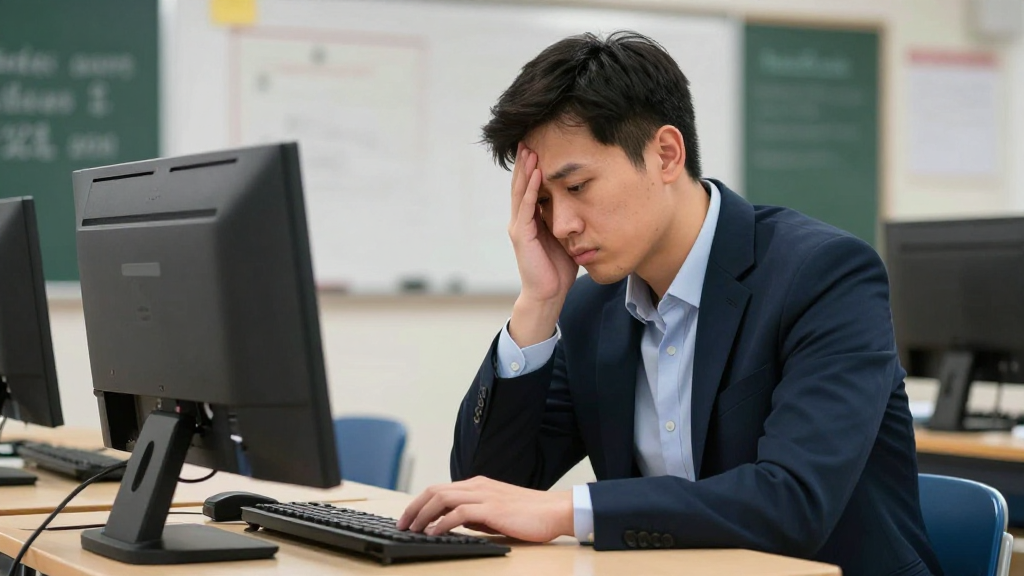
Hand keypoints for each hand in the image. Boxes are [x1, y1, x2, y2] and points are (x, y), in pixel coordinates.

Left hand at [396, 476, 573, 541]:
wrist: (555, 511)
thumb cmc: (529, 514)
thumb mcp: (495, 513)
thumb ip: (475, 515)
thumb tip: (455, 523)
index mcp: (478, 485)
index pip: (440, 489)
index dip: (420, 503)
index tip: (408, 518)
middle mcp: (478, 486)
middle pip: (435, 490)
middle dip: (414, 507)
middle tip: (401, 524)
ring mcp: (484, 495)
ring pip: (442, 498)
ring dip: (423, 514)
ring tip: (412, 529)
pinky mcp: (492, 508)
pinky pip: (459, 512)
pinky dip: (442, 522)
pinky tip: (434, 532)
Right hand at [507, 144, 578, 345]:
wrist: (549, 294)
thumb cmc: (559, 269)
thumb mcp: (566, 237)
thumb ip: (569, 220)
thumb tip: (586, 203)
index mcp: (531, 219)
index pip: (530, 187)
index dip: (533, 167)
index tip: (539, 145)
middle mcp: (522, 220)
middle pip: (522, 184)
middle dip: (525, 161)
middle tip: (529, 137)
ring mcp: (520, 227)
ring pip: (521, 191)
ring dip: (526, 170)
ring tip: (531, 149)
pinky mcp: (522, 236)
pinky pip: (526, 207)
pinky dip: (531, 189)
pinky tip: (536, 174)